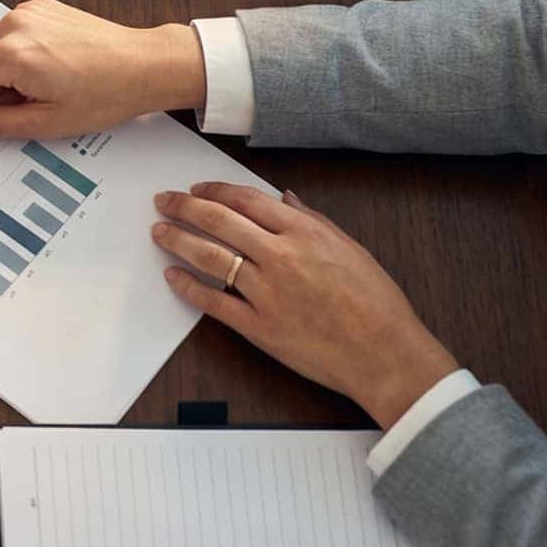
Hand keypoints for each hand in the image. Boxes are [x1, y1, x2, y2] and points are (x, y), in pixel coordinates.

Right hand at [0, 0, 206, 139]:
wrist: (148, 63)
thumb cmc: (105, 97)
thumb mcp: (46, 123)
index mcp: (13, 57)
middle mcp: (13, 25)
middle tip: (28, 109)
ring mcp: (26, 11)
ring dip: (4, 76)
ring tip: (49, 90)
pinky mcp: (39, 6)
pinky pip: (10, 37)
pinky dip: (18, 58)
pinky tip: (53, 70)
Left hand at [153, 183, 459, 427]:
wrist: (387, 357)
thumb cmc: (377, 304)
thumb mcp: (351, 249)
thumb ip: (312, 220)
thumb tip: (284, 199)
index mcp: (304, 233)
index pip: (245, 199)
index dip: (214, 190)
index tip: (196, 189)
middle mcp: (281, 257)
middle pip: (218, 221)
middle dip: (184, 207)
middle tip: (163, 201)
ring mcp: (267, 293)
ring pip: (209, 257)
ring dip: (178, 240)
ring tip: (159, 232)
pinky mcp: (260, 328)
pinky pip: (214, 303)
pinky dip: (189, 287)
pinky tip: (173, 276)